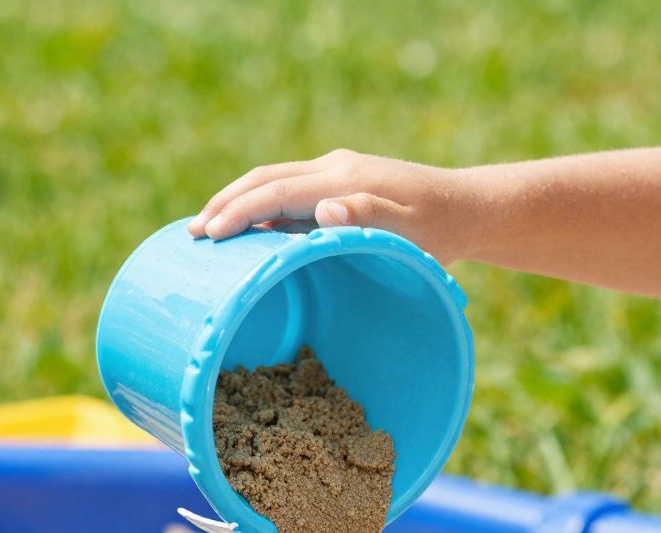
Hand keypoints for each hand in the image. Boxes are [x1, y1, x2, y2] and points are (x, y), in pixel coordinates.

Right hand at [187, 149, 480, 262]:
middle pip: (265, 179)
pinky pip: (289, 191)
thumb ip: (369, 219)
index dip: (238, 212)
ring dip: (238, 202)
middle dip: (225, 204)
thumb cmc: (441, 231)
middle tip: (192, 235)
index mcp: (343, 180)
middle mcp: (334, 170)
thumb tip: (323, 209)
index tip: (207, 234)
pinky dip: (261, 206)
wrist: (468, 209)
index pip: (276, 191)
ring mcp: (337, 174)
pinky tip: (250, 228)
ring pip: (273, 181)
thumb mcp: (411, 232)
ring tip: (208, 230)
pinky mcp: (341, 185)